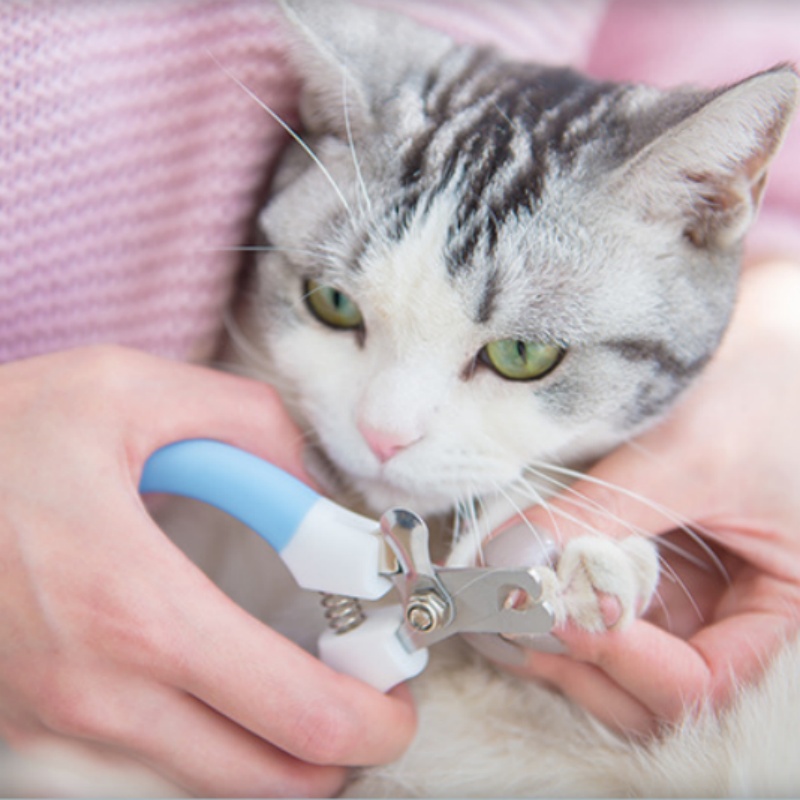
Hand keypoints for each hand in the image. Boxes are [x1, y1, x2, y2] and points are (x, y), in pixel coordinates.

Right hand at [0, 346, 414, 795]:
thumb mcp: (131, 390)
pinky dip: (205, 745)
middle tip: (359, 700)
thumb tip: (310, 486)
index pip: (297, 713)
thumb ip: (248, 425)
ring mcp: (57, 726)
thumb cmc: (0, 437)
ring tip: (295, 692)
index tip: (395, 697)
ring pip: (208, 784)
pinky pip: (145, 769)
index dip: (371, 719)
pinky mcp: (29, 732)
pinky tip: (215, 692)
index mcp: (140, 608)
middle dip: (337, 750)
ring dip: (273, 753)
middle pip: (265, 778)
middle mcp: (98, 692)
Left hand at [492, 259, 799, 735]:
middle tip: (507, 619)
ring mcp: (670, 575)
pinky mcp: (630, 543)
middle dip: (574, 661)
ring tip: (494, 604)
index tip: (560, 611)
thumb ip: (600, 514)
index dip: (625, 659)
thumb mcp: (690, 455)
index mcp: (768, 600)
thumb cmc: (768, 379)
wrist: (765, 321)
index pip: (696, 679)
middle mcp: (717, 602)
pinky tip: (503, 573)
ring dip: (547, 639)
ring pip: (605, 650)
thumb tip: (506, 564)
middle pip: (641, 684)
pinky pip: (582, 593)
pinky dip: (541, 595)